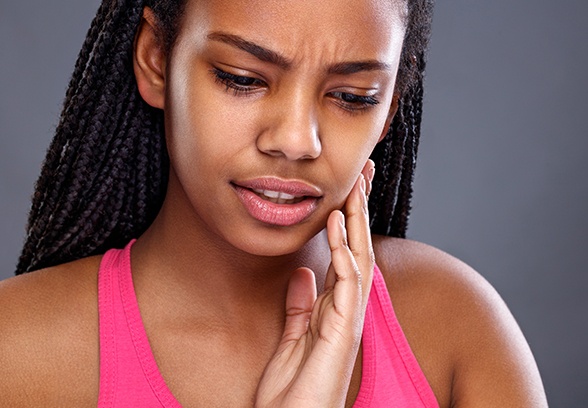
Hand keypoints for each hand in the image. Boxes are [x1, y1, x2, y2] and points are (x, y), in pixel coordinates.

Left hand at [255, 161, 375, 407]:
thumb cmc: (293, 390)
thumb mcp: (292, 337)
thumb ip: (300, 305)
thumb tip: (302, 274)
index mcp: (335, 308)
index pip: (347, 254)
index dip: (349, 221)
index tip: (347, 189)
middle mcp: (347, 309)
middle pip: (359, 248)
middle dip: (361, 210)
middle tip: (363, 172)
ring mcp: (348, 318)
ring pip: (360, 257)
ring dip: (358, 220)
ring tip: (355, 184)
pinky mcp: (343, 328)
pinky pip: (348, 281)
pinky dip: (344, 249)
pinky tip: (338, 223)